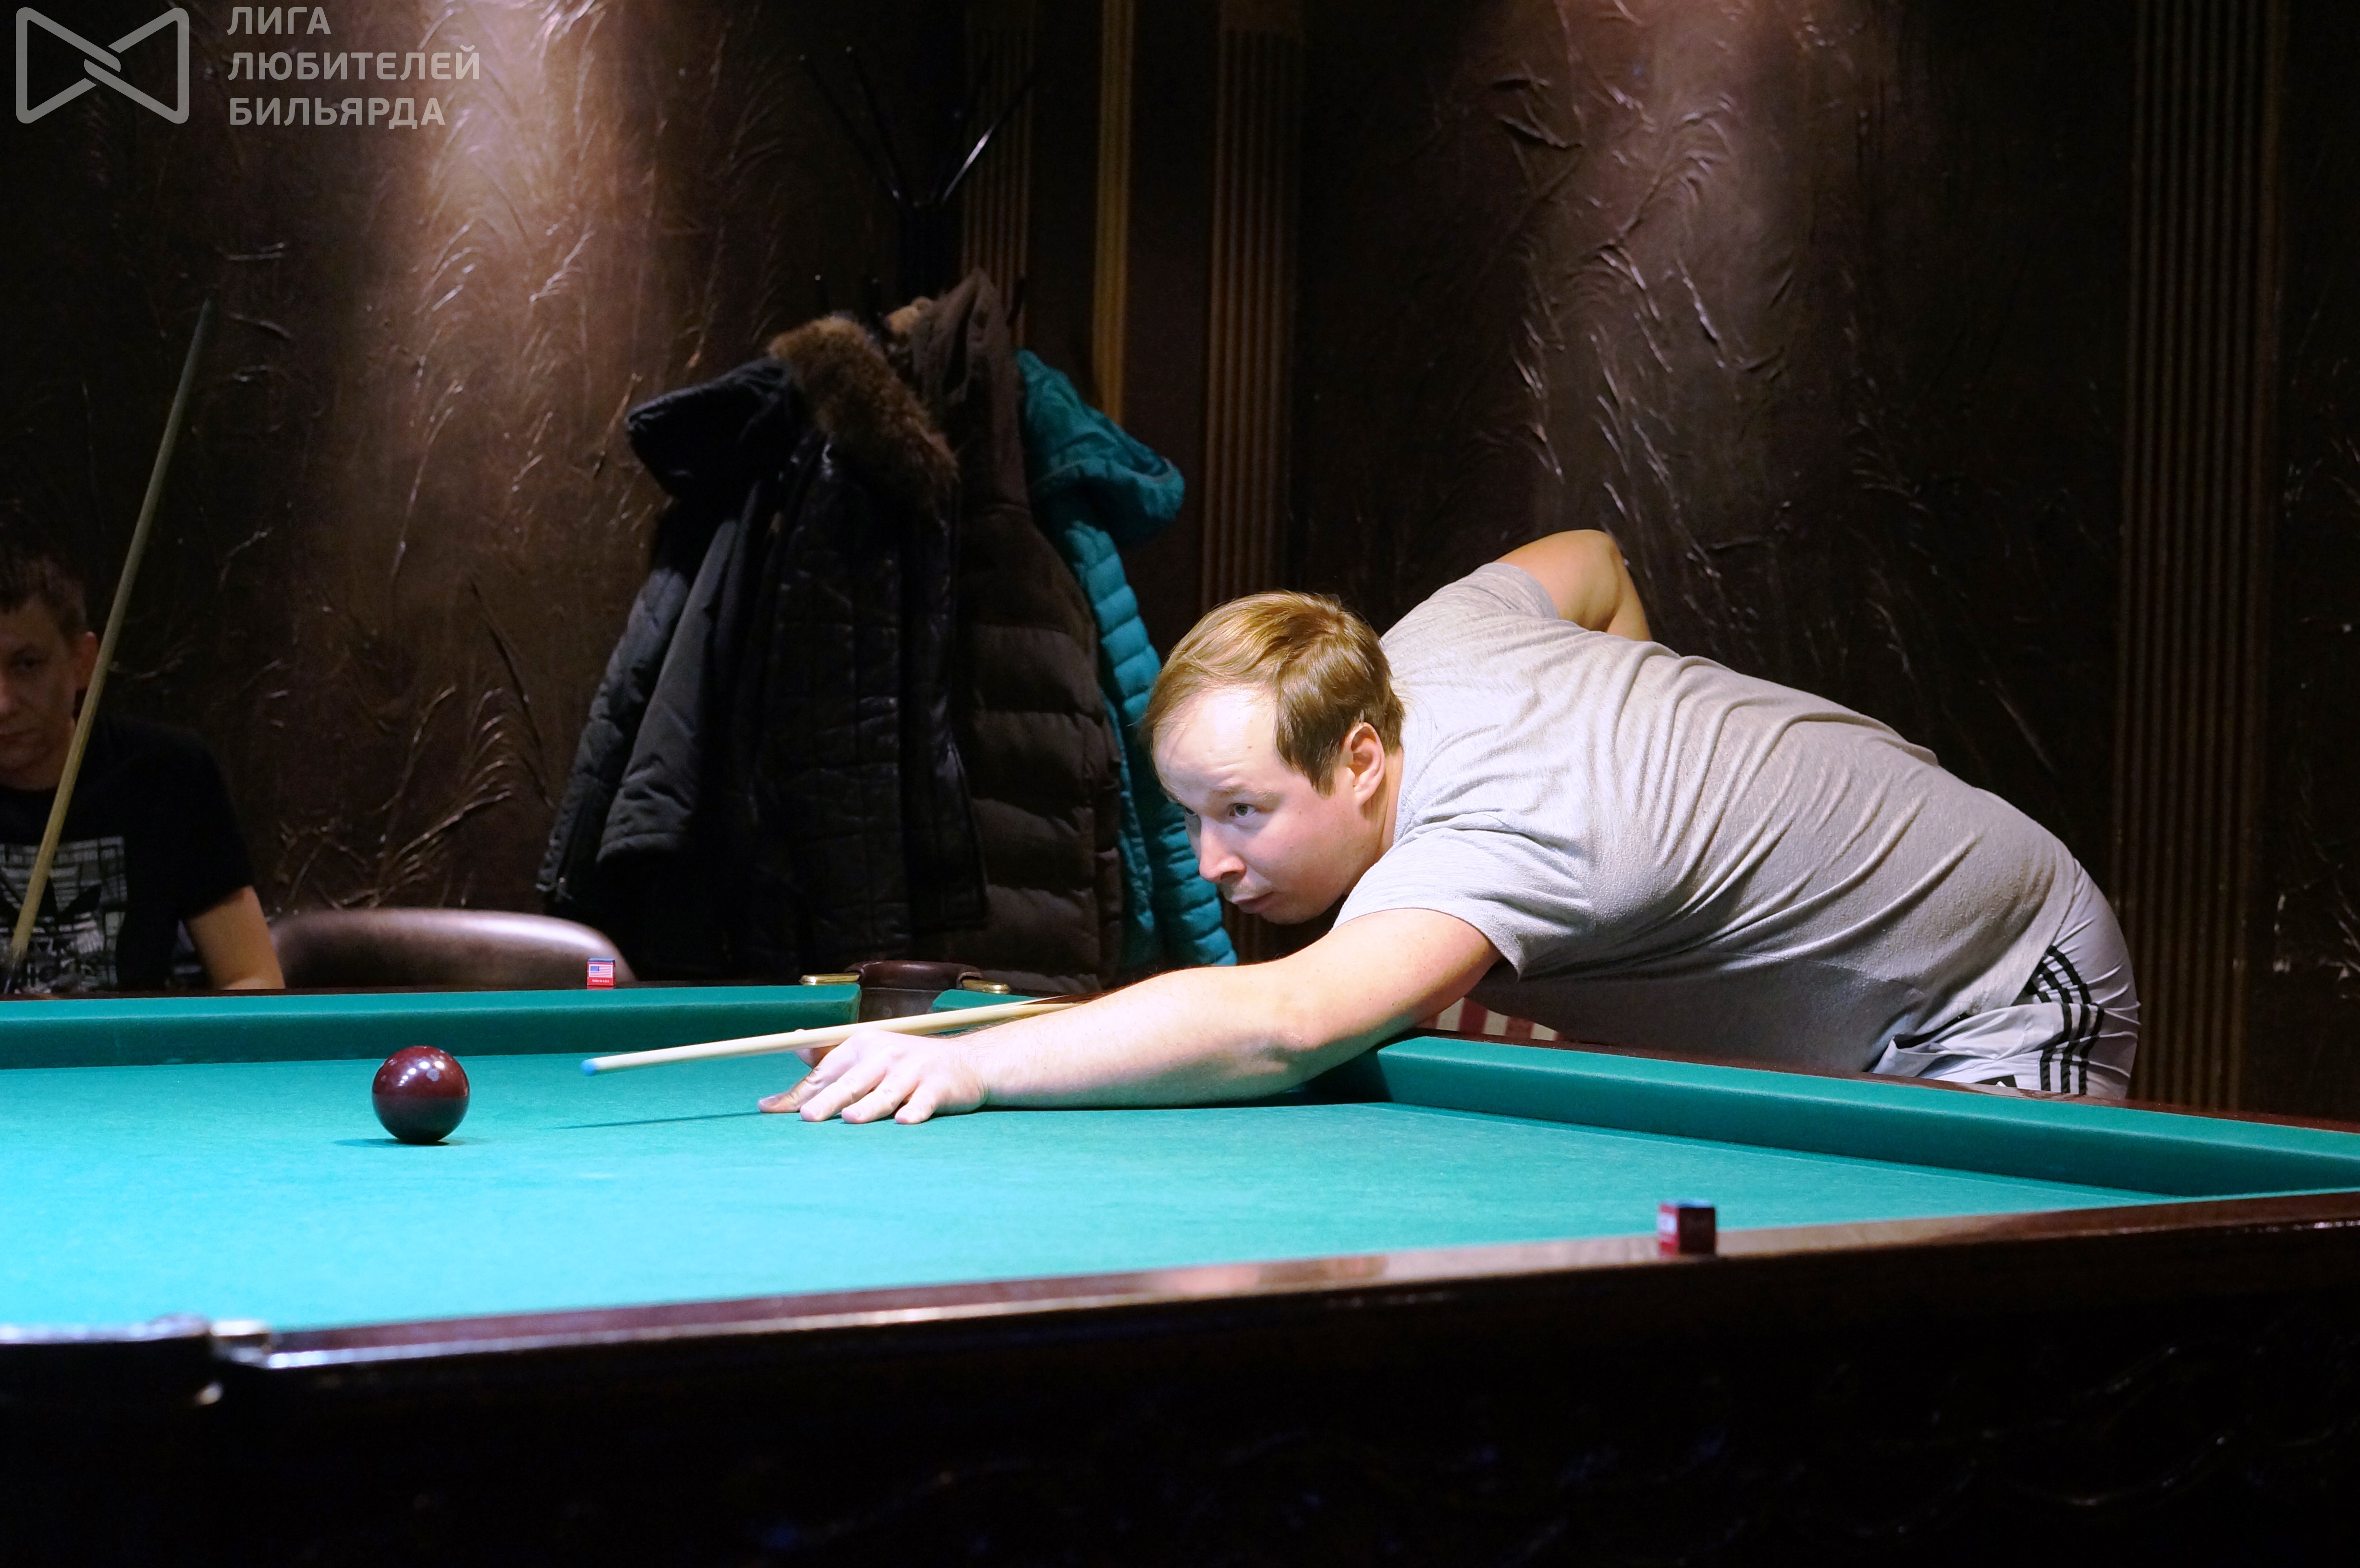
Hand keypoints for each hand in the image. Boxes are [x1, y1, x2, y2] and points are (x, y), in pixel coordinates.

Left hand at [758, 1029, 987, 1123]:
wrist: (967, 1063)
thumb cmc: (908, 1064)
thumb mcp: (870, 1052)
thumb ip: (831, 1054)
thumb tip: (794, 1043)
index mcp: (864, 1044)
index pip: (825, 1072)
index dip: (798, 1092)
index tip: (769, 1108)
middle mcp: (887, 1054)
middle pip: (852, 1082)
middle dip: (828, 1099)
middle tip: (807, 1116)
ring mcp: (914, 1071)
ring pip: (886, 1093)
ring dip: (869, 1107)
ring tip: (851, 1120)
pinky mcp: (939, 1087)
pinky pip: (924, 1102)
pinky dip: (915, 1112)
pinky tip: (905, 1122)